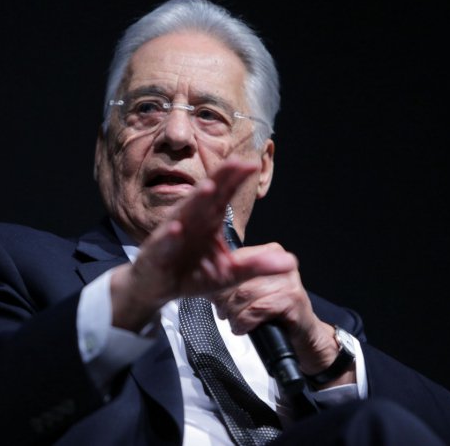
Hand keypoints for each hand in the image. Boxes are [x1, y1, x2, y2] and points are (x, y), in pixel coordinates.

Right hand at [109, 158, 295, 330]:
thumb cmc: (192, 273)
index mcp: (208, 220)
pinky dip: (170, 237)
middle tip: (235, 162)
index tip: (252, 164)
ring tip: (209, 187)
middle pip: (206, 196)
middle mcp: (190, 221)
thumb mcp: (231, 272)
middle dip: (220, 178)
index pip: (224, 194)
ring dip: (196, 200)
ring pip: (185, 213)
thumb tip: (292, 261)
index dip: (236, 179)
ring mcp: (172, 234)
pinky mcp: (157, 253)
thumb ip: (258, 265)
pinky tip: (177, 230)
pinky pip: (164, 244)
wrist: (157, 288)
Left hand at [211, 246, 351, 381]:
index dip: (219, 282)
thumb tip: (205, 280)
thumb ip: (231, 281)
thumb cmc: (275, 313)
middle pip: (237, 280)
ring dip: (234, 314)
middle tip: (225, 313)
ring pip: (244, 295)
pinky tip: (245, 327)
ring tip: (236, 322)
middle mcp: (280, 263)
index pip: (234, 262)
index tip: (213, 297)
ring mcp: (288, 280)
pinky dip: (245, 322)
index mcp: (269, 253)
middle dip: (225, 301)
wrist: (304, 335)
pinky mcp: (292, 299)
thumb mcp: (251, 290)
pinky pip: (257, 309)